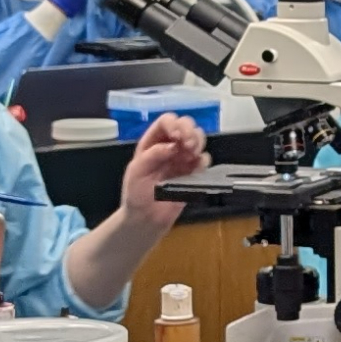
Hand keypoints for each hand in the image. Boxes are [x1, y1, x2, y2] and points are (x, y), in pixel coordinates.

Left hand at [112, 111, 210, 227]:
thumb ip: (152, 155)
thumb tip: (171, 146)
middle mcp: (169, 146)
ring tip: (192, 155)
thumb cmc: (136, 194)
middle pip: (186, 125)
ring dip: (199, 143)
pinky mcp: (193, 173)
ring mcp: (182, 159)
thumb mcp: (136, 172)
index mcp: (152, 142)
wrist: (146, 219)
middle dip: (190, 131)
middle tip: (188, 146)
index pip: (166, 122)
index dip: (174, 124)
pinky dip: (204, 161)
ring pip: (198, 139)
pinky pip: (204, 160)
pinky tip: (197, 168)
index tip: (178, 136)